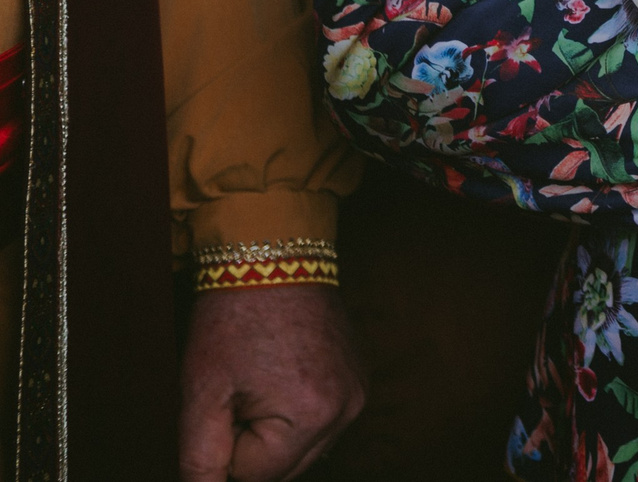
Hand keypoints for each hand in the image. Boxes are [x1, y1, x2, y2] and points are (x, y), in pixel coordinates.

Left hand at [178, 283, 364, 481]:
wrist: (274, 256)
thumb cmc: (235, 317)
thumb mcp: (201, 392)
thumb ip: (199, 458)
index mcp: (312, 415)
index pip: (255, 477)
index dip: (225, 447)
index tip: (224, 402)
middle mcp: (347, 409)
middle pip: (285, 470)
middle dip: (252, 445)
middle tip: (238, 394)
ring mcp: (358, 394)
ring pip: (303, 451)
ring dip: (275, 434)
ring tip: (259, 383)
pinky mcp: (358, 381)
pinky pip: (320, 424)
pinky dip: (295, 415)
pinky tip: (281, 379)